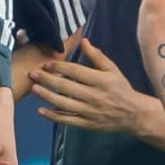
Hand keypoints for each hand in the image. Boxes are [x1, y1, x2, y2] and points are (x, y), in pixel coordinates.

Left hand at [30, 40, 147, 133]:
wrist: (132, 114)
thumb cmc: (120, 88)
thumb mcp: (112, 69)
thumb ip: (97, 56)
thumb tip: (83, 41)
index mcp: (101, 80)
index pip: (76, 72)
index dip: (60, 67)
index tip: (47, 64)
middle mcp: (94, 96)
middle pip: (67, 87)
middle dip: (47, 80)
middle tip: (32, 74)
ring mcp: (90, 111)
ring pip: (64, 104)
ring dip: (47, 96)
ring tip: (33, 89)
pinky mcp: (87, 123)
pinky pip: (67, 120)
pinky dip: (53, 116)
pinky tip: (40, 110)